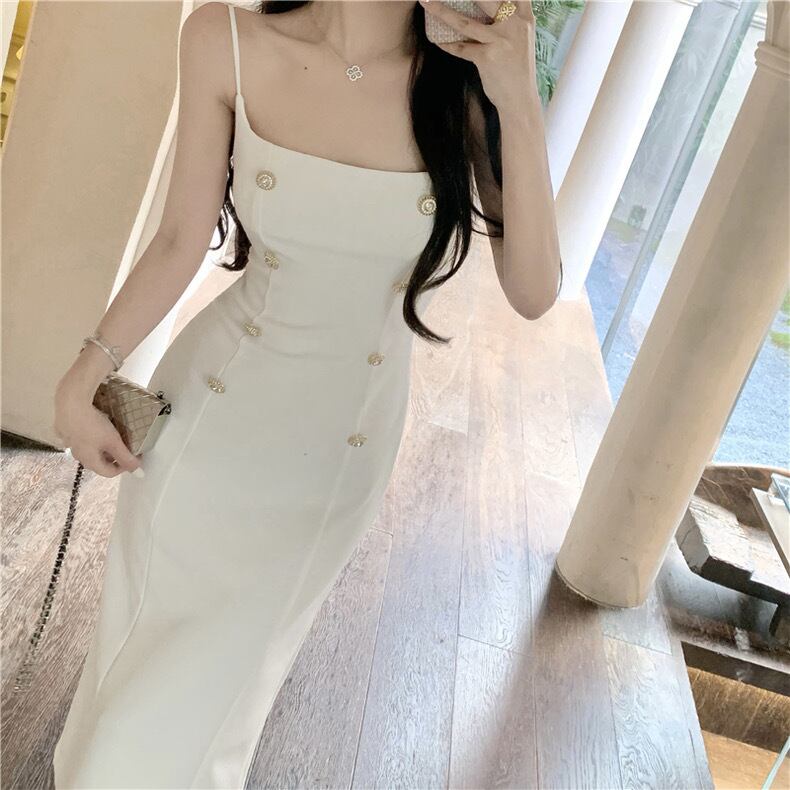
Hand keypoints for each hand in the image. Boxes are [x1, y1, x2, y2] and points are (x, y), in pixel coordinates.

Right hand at [54, 377, 143, 478]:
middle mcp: (77, 455)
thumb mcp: (114, 442)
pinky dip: (91, 436)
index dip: (125, 466)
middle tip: (124, 446)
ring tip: (112, 435)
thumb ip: (125, 457)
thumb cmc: (92, 424)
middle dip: (114, 457)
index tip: (134, 456)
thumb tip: (137, 471)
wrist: (71, 404)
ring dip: (102, 447)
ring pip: (89, 450)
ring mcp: (69, 443)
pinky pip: (81, 437)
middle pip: (99, 462)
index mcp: (89, 461)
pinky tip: (95, 425)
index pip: (109, 473)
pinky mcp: (64, 430)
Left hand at [419, 1, 537, 113]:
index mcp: (524, 17)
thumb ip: (510, 20)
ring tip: (425, 2)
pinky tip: (436, 39)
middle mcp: (514, 24)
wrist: (520, 100)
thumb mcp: (521, 39)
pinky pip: (461, 48)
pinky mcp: (487, 58)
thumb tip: (486, 6)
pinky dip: (447, 44)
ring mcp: (500, 40)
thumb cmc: (517, 70)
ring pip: (464, 21)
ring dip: (441, 11)